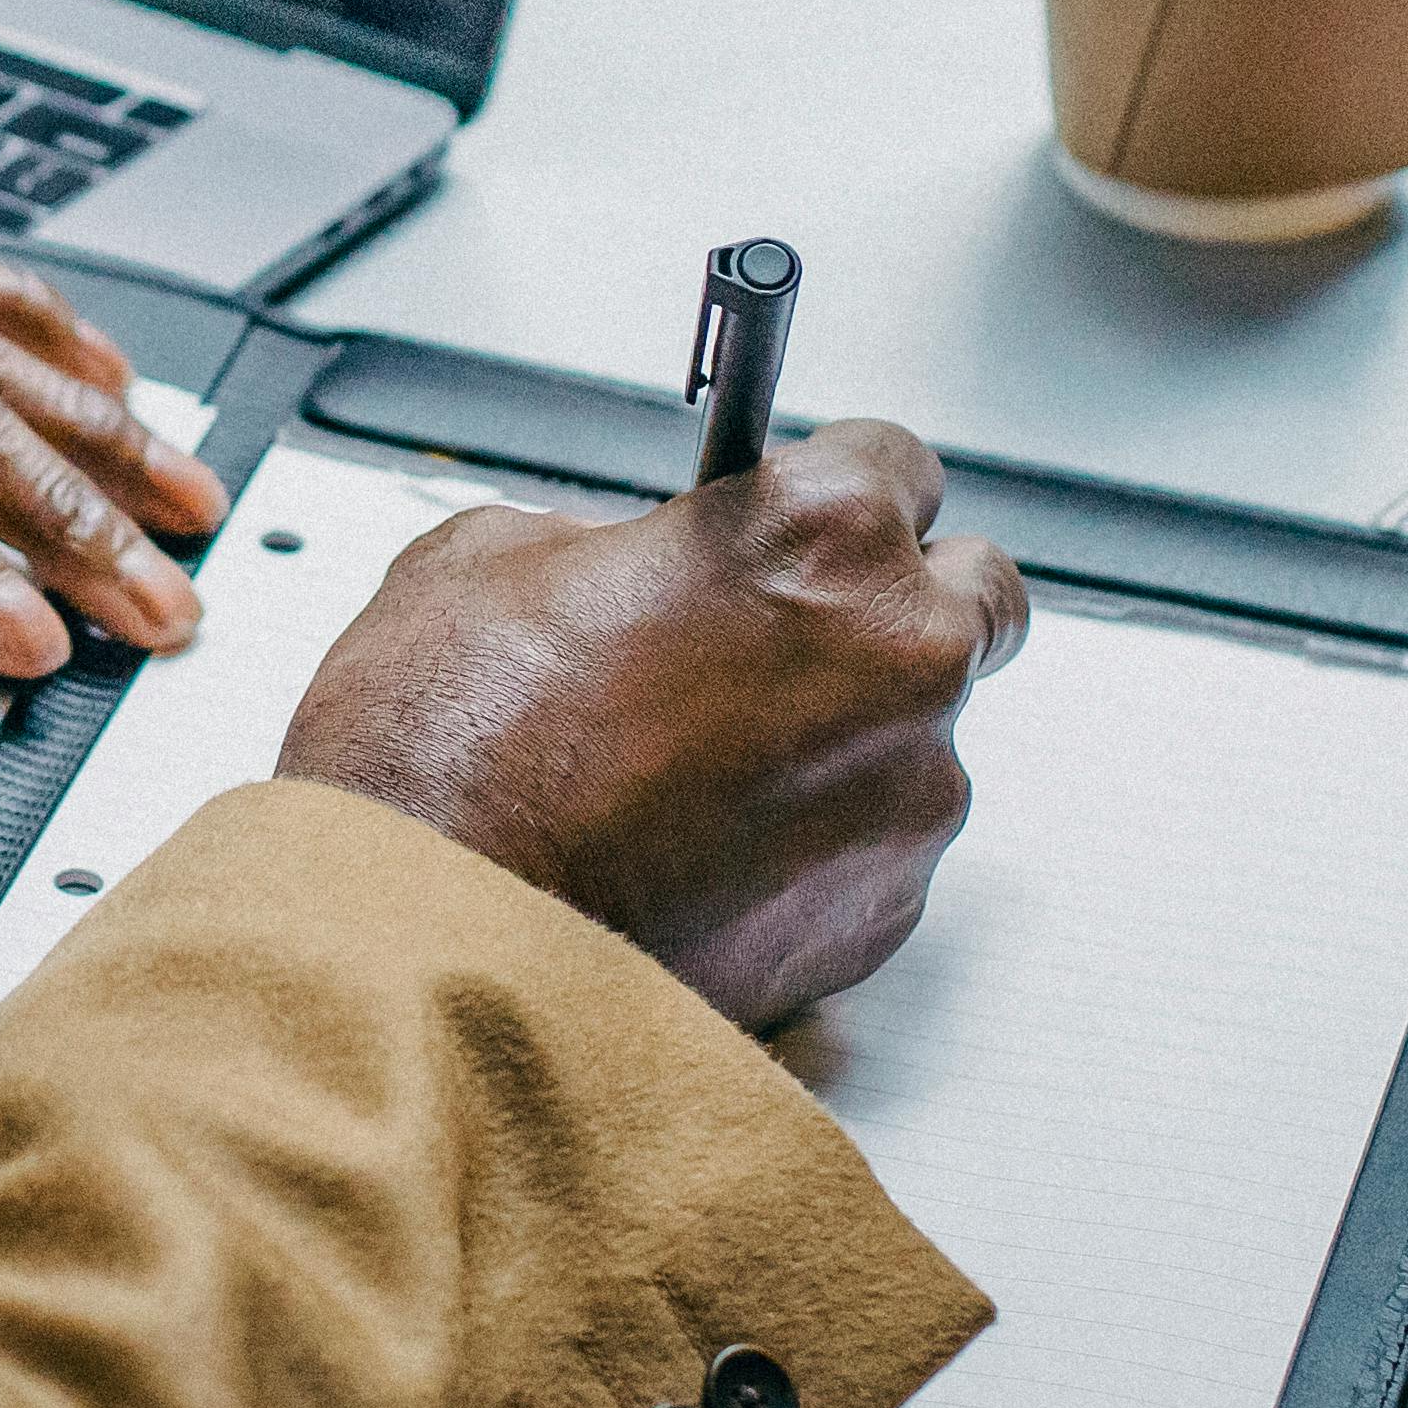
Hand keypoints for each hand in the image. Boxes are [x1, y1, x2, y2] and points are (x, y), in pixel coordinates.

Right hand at [276, 421, 1023, 1024]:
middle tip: (789, 634)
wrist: (431, 944)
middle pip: (975, 594)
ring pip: (924, 738)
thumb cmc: (451, 754)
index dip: (831, 491)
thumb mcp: (492, 555)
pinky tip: (703, 851)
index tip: (799, 521)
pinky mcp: (884, 917)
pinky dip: (817, 847)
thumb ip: (610, 538)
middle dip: (894, 604)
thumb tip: (629, 563)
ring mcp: (907, 799)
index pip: (901, 463)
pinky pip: (880, 854)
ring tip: (703, 771)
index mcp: (822, 536)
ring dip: (847, 739)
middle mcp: (899, 658)